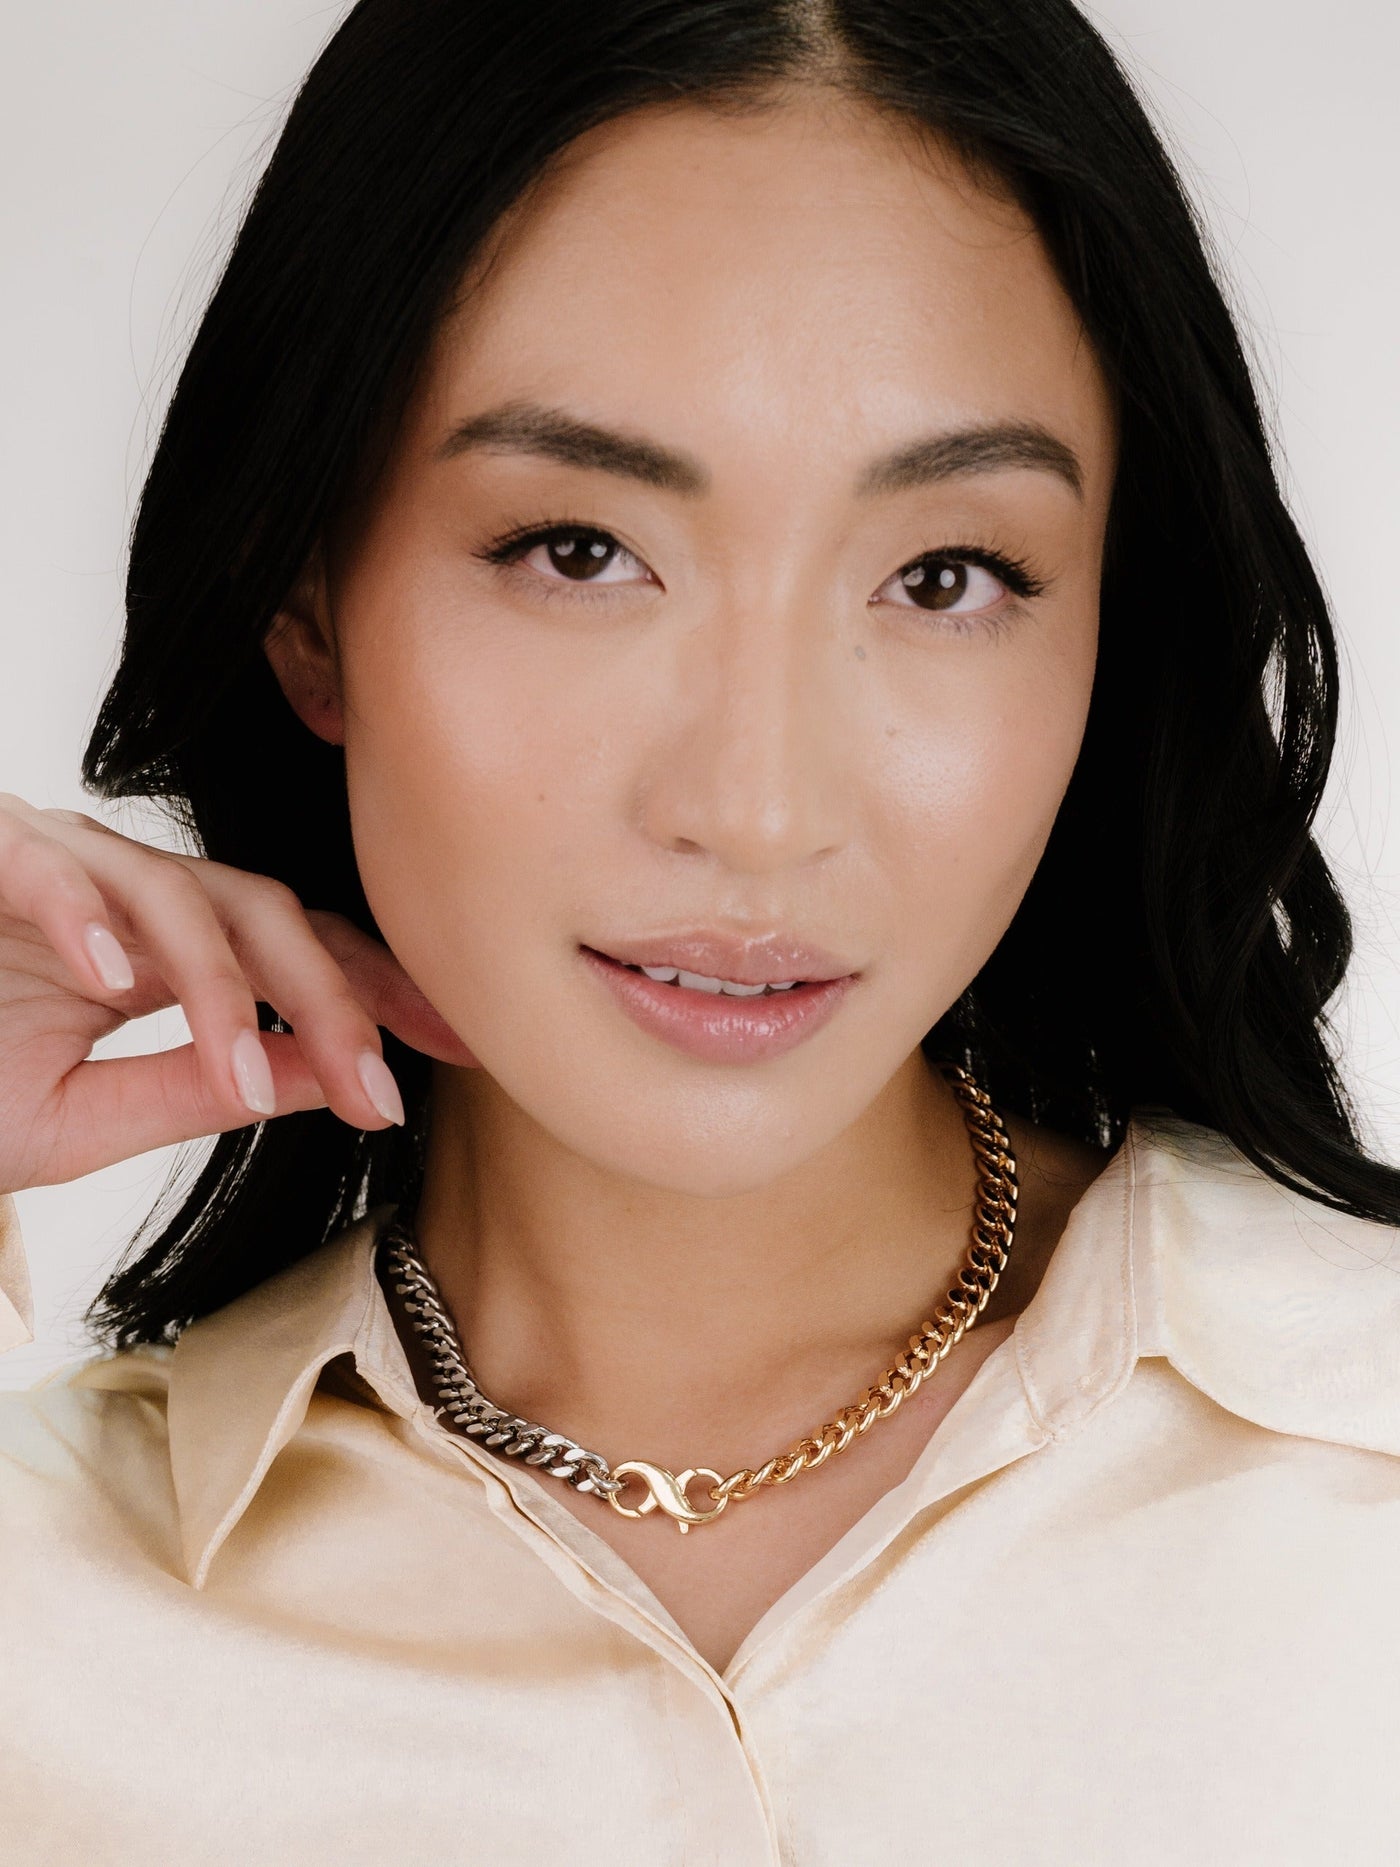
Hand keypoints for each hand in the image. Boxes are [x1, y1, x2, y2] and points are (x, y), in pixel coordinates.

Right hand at [0, 792, 476, 1191]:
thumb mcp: (79, 1116)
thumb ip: (195, 1088)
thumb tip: (325, 1080)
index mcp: (154, 951)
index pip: (292, 952)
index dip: (376, 993)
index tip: (458, 1050)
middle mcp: (116, 895)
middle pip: (263, 911)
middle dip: (334, 996)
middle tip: (382, 1083)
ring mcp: (47, 864)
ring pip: (172, 890)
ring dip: (220, 988)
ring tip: (253, 1077)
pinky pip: (39, 862)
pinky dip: (77, 907)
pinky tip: (115, 972)